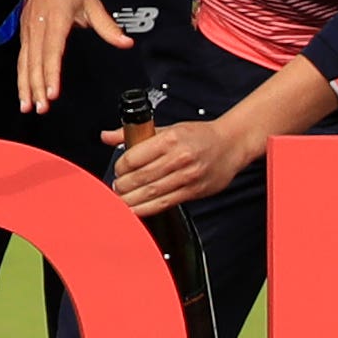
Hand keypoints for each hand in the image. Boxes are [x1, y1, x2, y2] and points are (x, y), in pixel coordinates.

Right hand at [11, 0, 122, 112]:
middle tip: (41, 107)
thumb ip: (107, 26)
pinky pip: (21, 60)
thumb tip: (126, 42)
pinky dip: (21, 79)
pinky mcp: (24, 35)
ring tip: (28, 107)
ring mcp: (28, 32)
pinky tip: (24, 94)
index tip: (52, 92)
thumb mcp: (91, 2)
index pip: (53, 50)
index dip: (51, 72)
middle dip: (37, 87)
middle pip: (36, 62)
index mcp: (56, 19)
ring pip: (25, 63)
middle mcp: (38, 27)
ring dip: (25, 86)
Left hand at [105, 107, 260, 216]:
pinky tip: (135, 209)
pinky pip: (165, 203)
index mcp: (170, 139)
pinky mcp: (193, 191)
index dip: (120, 167)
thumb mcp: (167, 128)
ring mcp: (187, 176)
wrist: (231, 145)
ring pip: (151, 192)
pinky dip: (147, 208)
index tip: (117, 170)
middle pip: (141, 177)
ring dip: (131, 199)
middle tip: (116, 187)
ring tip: (121, 200)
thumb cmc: (199, 136)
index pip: (135, 157)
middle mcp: (179, 158)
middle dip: (123, 185)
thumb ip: (135, 133)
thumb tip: (107, 136)